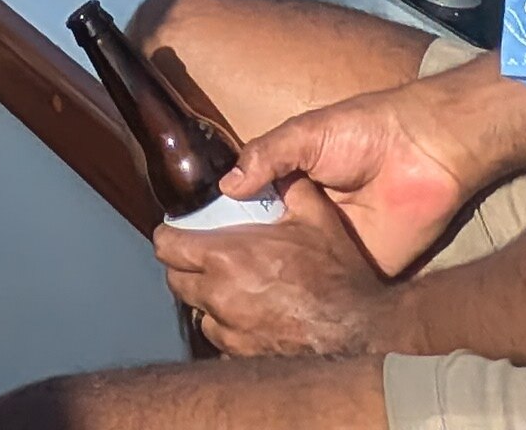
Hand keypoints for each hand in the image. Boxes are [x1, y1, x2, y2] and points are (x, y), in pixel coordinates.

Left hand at [158, 172, 398, 359]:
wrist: (359, 329)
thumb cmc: (335, 274)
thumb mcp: (315, 216)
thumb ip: (288, 185)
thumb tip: (275, 169)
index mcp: (225, 256)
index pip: (167, 246)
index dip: (170, 237)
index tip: (179, 233)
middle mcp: (218, 296)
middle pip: (176, 281)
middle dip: (186, 268)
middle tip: (205, 260)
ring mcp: (229, 331)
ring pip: (199, 313)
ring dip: (208, 301)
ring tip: (231, 291)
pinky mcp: (243, 356)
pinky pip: (221, 341)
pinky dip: (229, 330)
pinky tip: (249, 319)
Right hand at [222, 67, 525, 276]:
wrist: (424, 151)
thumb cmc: (365, 130)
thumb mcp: (304, 134)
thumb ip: (264, 156)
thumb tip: (225, 186)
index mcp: (292, 186)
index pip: (251, 209)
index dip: (225, 224)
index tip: (192, 240)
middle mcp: (307, 220)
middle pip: (267, 245)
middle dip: (241, 260)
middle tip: (205, 277)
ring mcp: (331, 248)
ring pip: (292, 272)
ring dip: (270, 283)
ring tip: (229, 297)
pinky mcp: (357, 269)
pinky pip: (328, 288)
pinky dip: (307, 298)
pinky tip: (274, 308)